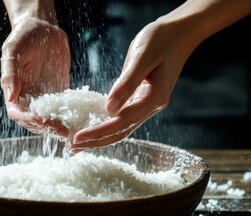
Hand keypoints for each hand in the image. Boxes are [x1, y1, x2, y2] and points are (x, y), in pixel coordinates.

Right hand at [0, 17, 70, 136]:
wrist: (43, 28)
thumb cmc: (24, 36)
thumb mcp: (13, 50)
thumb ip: (10, 73)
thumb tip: (10, 96)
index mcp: (14, 90)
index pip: (18, 113)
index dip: (30, 120)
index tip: (43, 121)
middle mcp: (28, 97)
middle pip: (35, 121)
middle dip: (48, 128)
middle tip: (64, 131)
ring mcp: (44, 97)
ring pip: (50, 119)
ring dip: (60, 126)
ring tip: (74, 130)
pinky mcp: (59, 94)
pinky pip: (64, 108)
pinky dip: (72, 116)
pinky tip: (83, 119)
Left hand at [70, 20, 196, 151]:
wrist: (179, 33)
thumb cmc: (161, 40)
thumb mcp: (142, 57)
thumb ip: (127, 83)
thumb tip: (109, 109)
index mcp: (154, 98)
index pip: (121, 122)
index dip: (98, 132)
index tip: (77, 138)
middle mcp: (151, 106)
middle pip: (121, 131)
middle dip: (96, 141)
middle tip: (71, 148)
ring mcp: (147, 104)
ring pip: (122, 127)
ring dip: (100, 137)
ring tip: (78, 144)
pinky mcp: (141, 98)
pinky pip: (123, 117)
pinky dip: (107, 125)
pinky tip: (93, 127)